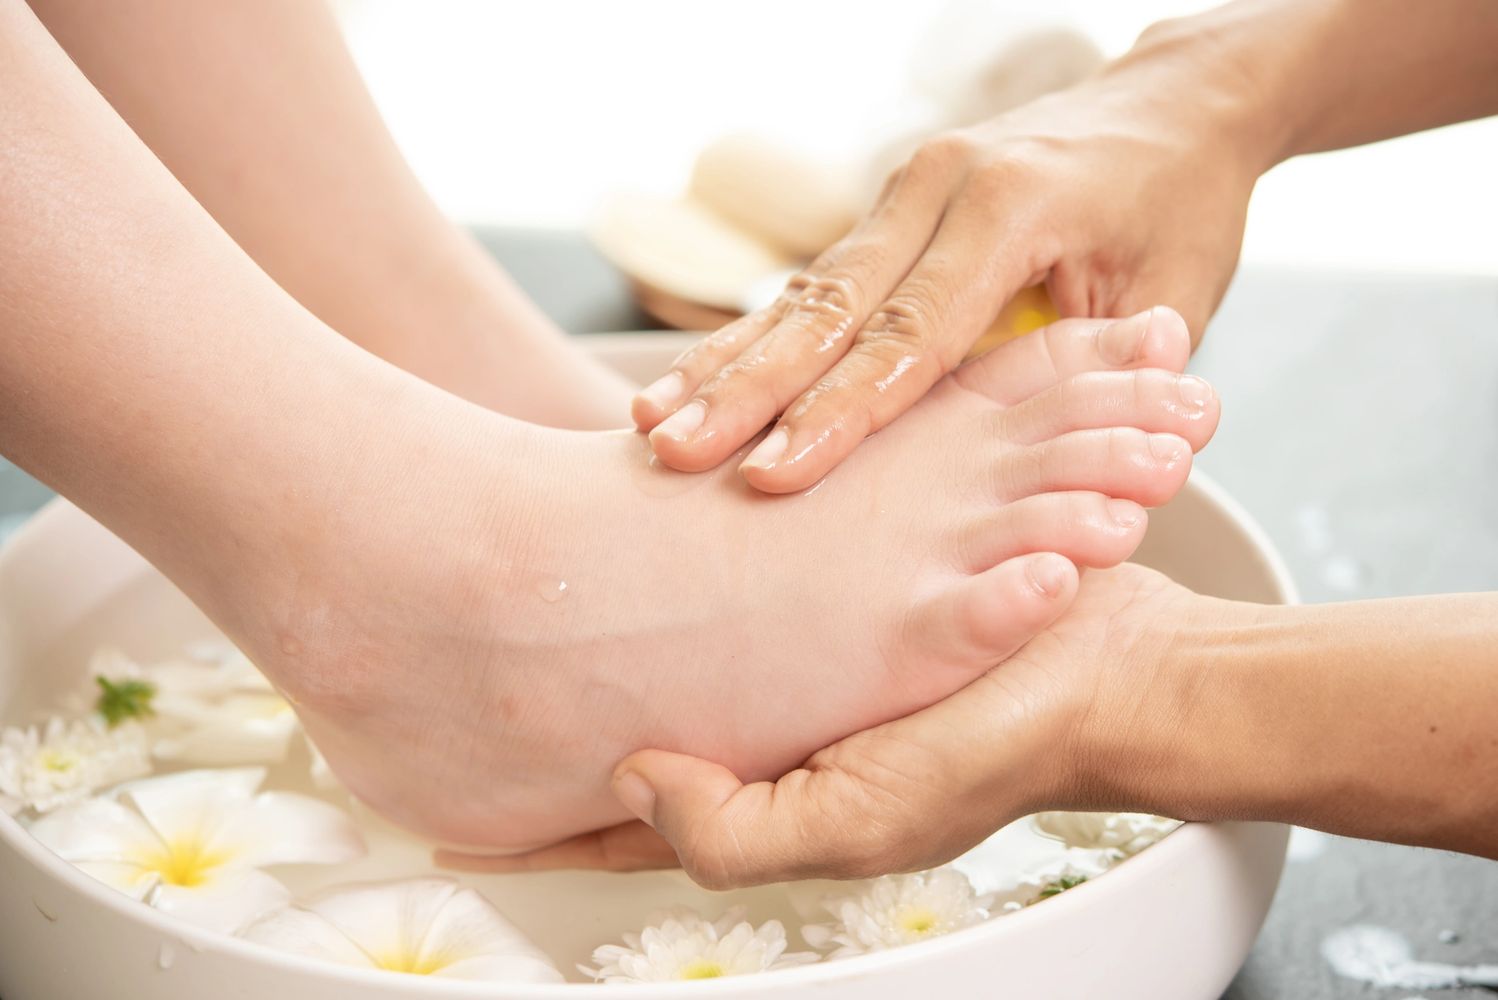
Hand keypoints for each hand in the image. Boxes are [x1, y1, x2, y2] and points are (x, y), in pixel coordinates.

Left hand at [441, 564, 1212, 885]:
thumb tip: (624, 779)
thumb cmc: (996, 756)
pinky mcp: (817, 615)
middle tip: (457, 697)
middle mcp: (757, 740)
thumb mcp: (863, 821)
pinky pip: (721, 608)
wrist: (1106, 674)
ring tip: (521, 625)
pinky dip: (672, 599)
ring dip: (599, 657)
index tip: (436, 825)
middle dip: (546, 731)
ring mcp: (785, 677)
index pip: (614, 830)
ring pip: (665, 671)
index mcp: (756, 801)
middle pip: (623, 742)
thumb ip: (733, 829)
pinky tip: (632, 560)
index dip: (527, 834)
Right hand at [631, 34, 1267, 493]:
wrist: (1169, 107)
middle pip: (828, 305)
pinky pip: (809, 283)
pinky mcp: (888, 213)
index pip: (911, 330)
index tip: (777, 474)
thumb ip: (1114, 368)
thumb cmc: (1181, 204)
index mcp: (1010, 207)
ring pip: (800, 291)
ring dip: (727, 365)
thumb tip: (1065, 456)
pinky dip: (748, 340)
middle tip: (678, 455)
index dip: (842, 410)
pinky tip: (691, 385)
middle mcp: (939, 187)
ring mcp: (904, 192)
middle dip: (749, 389)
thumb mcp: (1177, 285)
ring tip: (653, 428)